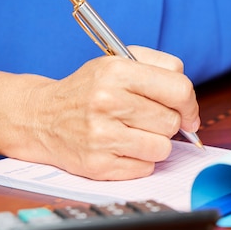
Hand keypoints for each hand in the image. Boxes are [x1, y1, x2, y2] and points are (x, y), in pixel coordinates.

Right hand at [23, 46, 199, 180]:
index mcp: (116, 71)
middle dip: (166, 122)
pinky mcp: (98, 165)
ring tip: (132, 132)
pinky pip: (146, 168)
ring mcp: (101, 136)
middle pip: (171, 122)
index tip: (187, 113)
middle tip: (145, 118)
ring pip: (163, 148)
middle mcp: (107, 102)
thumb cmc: (89, 90)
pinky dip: (140, 160)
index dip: (190, 104)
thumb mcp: (119, 61)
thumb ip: (162, 68)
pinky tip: (121, 147)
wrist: (40, 117)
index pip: (179, 90)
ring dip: (154, 143)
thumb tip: (190, 106)